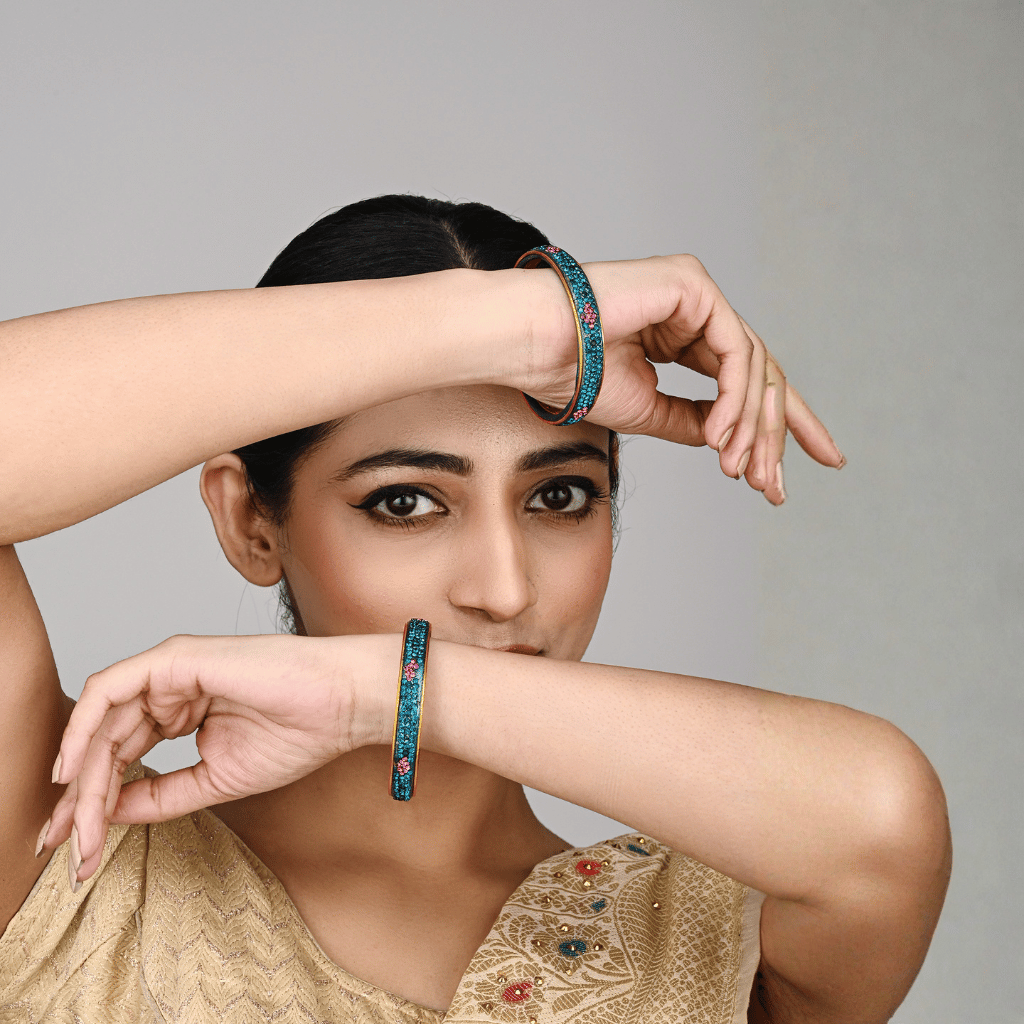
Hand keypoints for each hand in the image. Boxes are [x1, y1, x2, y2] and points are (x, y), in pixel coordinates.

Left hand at [44, 633, 383, 882]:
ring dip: (81, 777)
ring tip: (74, 827)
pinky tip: (70, 770)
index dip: (96, 801)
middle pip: (104, 742)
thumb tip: (109, 814)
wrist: (341, 706)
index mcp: (182, 708)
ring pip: (101, 722)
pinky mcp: (173, 659)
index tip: (80, 849)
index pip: (123, 753)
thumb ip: (162, 793)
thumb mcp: (215, 780)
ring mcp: (169, 669)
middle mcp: (169, 686)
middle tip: (62, 846)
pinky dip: (82, 729)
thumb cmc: (299, 733)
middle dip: (79, 797)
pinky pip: (108, 691)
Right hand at [524, 254, 843, 503]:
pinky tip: (721, 435)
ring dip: (750, 425)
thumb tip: (728, 441)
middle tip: (774, 487)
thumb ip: (691, 421)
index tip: (805, 466)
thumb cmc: (570, 373)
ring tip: (736, 469)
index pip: (745, 376)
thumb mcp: (647, 411)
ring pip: (753, 365)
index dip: (776, 423)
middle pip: (760, 372)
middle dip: (773, 434)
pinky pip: (734, 349)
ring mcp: (697, 292)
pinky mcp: (693, 285)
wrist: (532, 347)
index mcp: (682, 331)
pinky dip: (734, 398)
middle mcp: (696, 307)